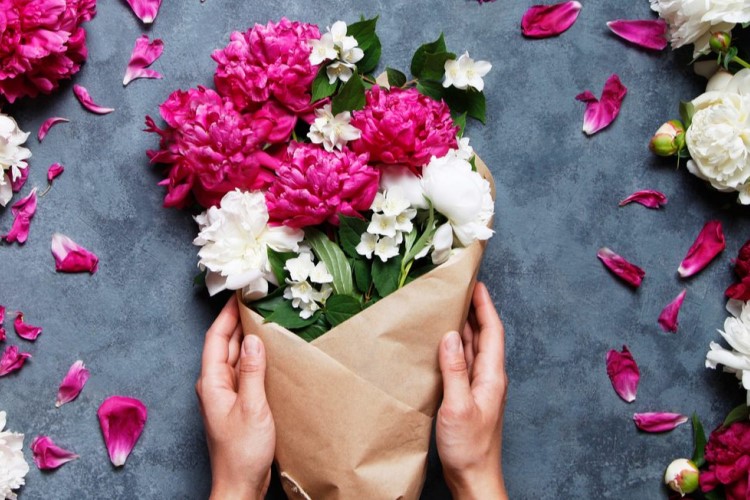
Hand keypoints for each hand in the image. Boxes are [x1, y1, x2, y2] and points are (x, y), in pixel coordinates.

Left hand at [195, 295, 275, 499]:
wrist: (240, 485)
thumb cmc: (242, 452)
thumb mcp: (252, 408)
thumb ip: (252, 372)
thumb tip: (252, 339)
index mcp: (212, 382)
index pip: (216, 338)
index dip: (227, 314)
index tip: (239, 293)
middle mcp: (215, 384)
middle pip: (224, 344)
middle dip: (238, 320)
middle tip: (256, 298)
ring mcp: (226, 394)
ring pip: (234, 356)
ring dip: (247, 337)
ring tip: (264, 316)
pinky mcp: (238, 403)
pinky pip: (244, 371)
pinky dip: (254, 356)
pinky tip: (268, 351)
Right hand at [436, 282, 507, 499]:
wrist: (474, 480)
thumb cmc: (470, 449)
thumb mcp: (458, 407)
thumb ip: (454, 370)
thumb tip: (449, 336)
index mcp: (492, 376)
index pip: (492, 331)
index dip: (485, 306)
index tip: (476, 284)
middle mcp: (489, 378)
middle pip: (484, 336)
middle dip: (474, 310)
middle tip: (460, 290)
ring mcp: (479, 388)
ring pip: (473, 349)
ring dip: (464, 328)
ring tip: (449, 308)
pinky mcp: (468, 397)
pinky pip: (463, 364)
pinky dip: (455, 348)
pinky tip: (442, 345)